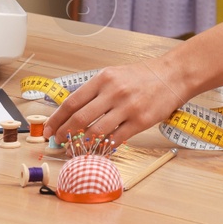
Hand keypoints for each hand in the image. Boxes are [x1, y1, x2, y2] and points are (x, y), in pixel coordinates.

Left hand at [47, 59, 186, 143]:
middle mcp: (113, 92)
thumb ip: (95, 90)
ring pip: (96, 132)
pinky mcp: (140, 122)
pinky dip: (104, 148)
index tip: (49, 129)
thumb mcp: (114, 74)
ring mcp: (127, 108)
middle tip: (58, 142)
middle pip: (80, 119)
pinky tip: (98, 150)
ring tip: (77, 149)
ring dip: (82, 144)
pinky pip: (116, 140)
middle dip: (64, 134)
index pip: (72, 102)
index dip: (57, 119)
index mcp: (103, 78)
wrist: (173, 75)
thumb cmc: (142, 76)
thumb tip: (72, 112)